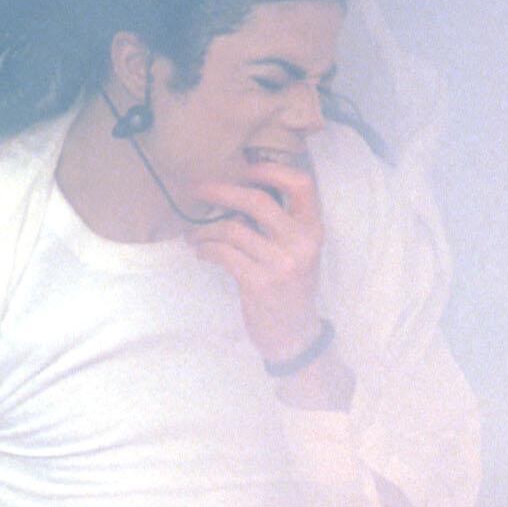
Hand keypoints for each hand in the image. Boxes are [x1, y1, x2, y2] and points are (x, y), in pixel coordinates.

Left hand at [188, 157, 325, 363]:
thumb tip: (236, 190)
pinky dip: (206, 248)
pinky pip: (224, 253)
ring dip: (204, 229)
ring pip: (232, 228)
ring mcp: (282, 264)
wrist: (294, 336)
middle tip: (195, 188)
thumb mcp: (297, 251)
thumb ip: (280, 224)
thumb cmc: (289, 288)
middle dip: (219, 190)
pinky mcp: (260, 283)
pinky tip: (201, 252)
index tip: (244, 170)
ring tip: (194, 235)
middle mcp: (302, 243)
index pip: (301, 184)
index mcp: (313, 230)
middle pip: (257, 200)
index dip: (271, 170)